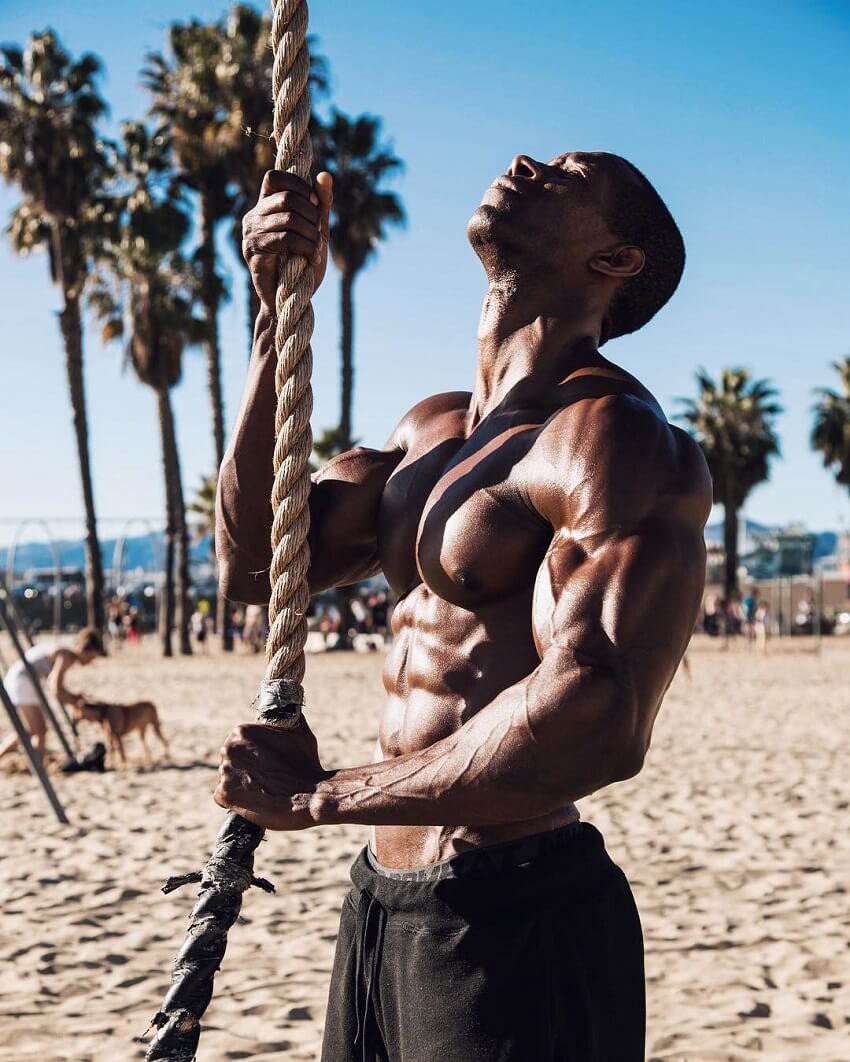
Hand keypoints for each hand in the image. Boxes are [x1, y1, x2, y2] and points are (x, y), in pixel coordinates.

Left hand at [214, 717, 332, 830]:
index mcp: (241, 731)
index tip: (265, 764)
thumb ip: (285, 720)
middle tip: (264, 778)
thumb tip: (289, 709)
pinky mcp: (224, 794)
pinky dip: (237, 801)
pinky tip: (255, 801)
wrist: (310, 794)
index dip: (253, 755)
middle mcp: (228, 749)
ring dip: (241, 785)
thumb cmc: (306, 764)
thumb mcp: (298, 732)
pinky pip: (225, 797)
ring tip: (263, 791)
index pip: (239, 743)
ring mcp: (225, 772)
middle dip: (245, 769)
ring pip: (228, 779)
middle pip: (231, 760)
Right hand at [242, 169, 331, 311]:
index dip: (300, 187)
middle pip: (287, 197)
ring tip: (317, 250)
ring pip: (289, 218)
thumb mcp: (317, 230)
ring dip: (312, 234)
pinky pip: (285, 239)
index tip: (316, 208)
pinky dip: (306, 247)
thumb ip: (321, 205)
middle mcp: (253, 217)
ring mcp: (251, 234)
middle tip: (320, 234)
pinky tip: (312, 258)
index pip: (275, 176)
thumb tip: (325, 174)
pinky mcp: (254, 253)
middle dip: (312, 215)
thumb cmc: (302, 265)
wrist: (290, 302)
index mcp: (265, 207)